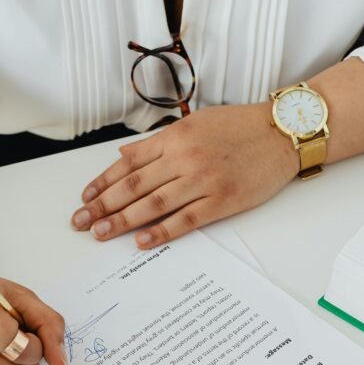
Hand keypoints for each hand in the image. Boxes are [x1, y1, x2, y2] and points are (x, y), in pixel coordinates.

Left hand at [70, 103, 298, 247]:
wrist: (282, 132)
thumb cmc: (240, 126)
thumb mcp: (195, 123)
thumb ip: (159, 142)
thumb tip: (125, 156)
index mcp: (175, 137)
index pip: (129, 163)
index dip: (103, 182)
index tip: (85, 197)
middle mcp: (184, 157)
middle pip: (134, 186)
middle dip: (103, 205)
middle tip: (81, 221)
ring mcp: (203, 180)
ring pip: (153, 204)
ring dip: (123, 221)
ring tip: (101, 233)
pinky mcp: (222, 200)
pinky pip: (185, 219)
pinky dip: (161, 232)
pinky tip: (141, 242)